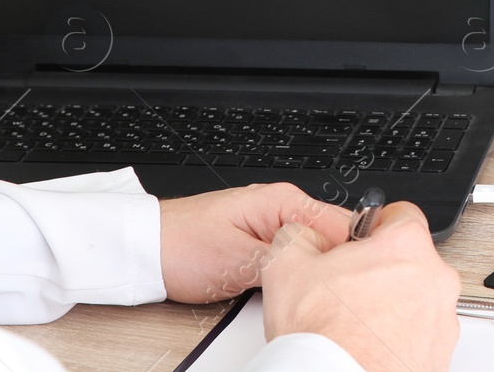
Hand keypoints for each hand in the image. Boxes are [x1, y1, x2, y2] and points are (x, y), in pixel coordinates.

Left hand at [158, 182, 350, 302]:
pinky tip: (285, 290)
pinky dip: (293, 275)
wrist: (143, 249)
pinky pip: (292, 257)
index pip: (342, 224)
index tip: (347, 281)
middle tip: (321, 293)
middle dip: (329, 267)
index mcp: (284, 200)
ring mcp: (273, 224)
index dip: (350, 255)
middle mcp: (282, 207)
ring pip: (312, 251)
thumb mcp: (238, 262)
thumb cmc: (180, 246)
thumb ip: (287, 264)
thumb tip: (321, 270)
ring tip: (300, 293)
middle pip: (331, 239)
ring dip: (309, 273)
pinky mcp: (262, 241)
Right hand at [261, 201, 461, 371]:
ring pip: (417, 299)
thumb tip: (307, 236)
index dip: (372, 228)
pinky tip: (369, 345)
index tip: (359, 244)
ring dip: (393, 306)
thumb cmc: (321, 335)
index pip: (400, 214)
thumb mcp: (287, 265)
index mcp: (406, 245)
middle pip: (410, 259)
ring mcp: (442, 318)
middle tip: (349, 290)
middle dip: (381, 270)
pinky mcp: (440, 353)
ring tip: (356, 324)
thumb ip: (302, 235)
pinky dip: (399, 338)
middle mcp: (435, 278)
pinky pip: (421, 334)